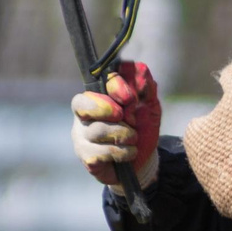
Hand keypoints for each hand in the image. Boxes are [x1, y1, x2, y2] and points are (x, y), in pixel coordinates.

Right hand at [70, 61, 161, 187]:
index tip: (130, 98)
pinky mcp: (87, 159)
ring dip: (123, 134)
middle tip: (125, 117)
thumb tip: (142, 70)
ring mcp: (82, 138)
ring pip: (96, 130)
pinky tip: (129, 152)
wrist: (143, 161)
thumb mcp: (149, 106)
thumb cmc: (141, 129)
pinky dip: (122, 152)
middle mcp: (83, 116)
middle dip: (107, 109)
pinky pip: (100, 153)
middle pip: (82, 104)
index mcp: (97, 97)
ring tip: (133, 138)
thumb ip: (146, 87)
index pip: (95, 84)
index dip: (113, 87)